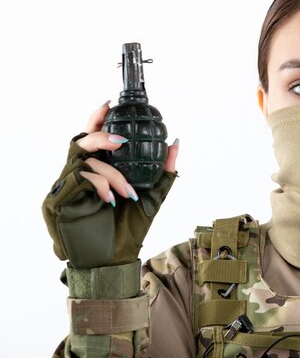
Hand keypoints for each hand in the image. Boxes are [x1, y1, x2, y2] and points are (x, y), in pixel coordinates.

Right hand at [42, 101, 178, 268]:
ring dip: (110, 173)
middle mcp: (77, 176)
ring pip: (83, 161)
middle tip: (120, 140)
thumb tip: (176, 143)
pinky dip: (99, 185)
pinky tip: (112, 199)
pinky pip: (77, 180)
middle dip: (100, 136)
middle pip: (80, 143)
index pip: (90, 138)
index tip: (108, 104)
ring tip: (127, 191)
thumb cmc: (129, 230)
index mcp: (96, 171)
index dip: (96, 119)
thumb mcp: (152, 197)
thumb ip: (164, 171)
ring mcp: (64, 188)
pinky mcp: (57, 202)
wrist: (114, 262)